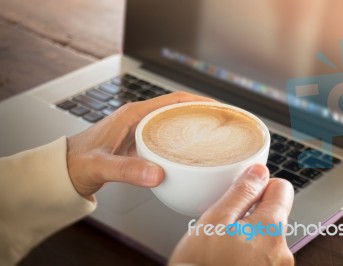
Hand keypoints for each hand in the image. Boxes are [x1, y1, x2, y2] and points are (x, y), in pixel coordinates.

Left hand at [67, 91, 214, 197]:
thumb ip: (128, 170)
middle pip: (177, 109)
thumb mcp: (101, 166)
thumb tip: (157, 174)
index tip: (217, 106)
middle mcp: (138, 119)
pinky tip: (190, 152)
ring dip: (192, 125)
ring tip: (213, 133)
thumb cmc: (77, 163)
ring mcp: (139, 131)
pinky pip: (166, 137)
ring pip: (172, 123)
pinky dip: (181, 140)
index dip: (198, 101)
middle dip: (201, 112)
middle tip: (222, 121)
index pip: (172, 100)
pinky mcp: (138, 143)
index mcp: (132, 115)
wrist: (63, 171)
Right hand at [169, 164, 294, 265]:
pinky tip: (227, 260)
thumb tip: (259, 171)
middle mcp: (282, 251)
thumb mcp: (216, 220)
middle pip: (273, 214)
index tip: (242, 195)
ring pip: (265, 236)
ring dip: (247, 235)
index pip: (282, 189)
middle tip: (223, 225)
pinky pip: (262, 256)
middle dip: (250, 213)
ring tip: (223, 246)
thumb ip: (241, 192)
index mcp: (271, 229)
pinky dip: (247, 253)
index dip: (260, 186)